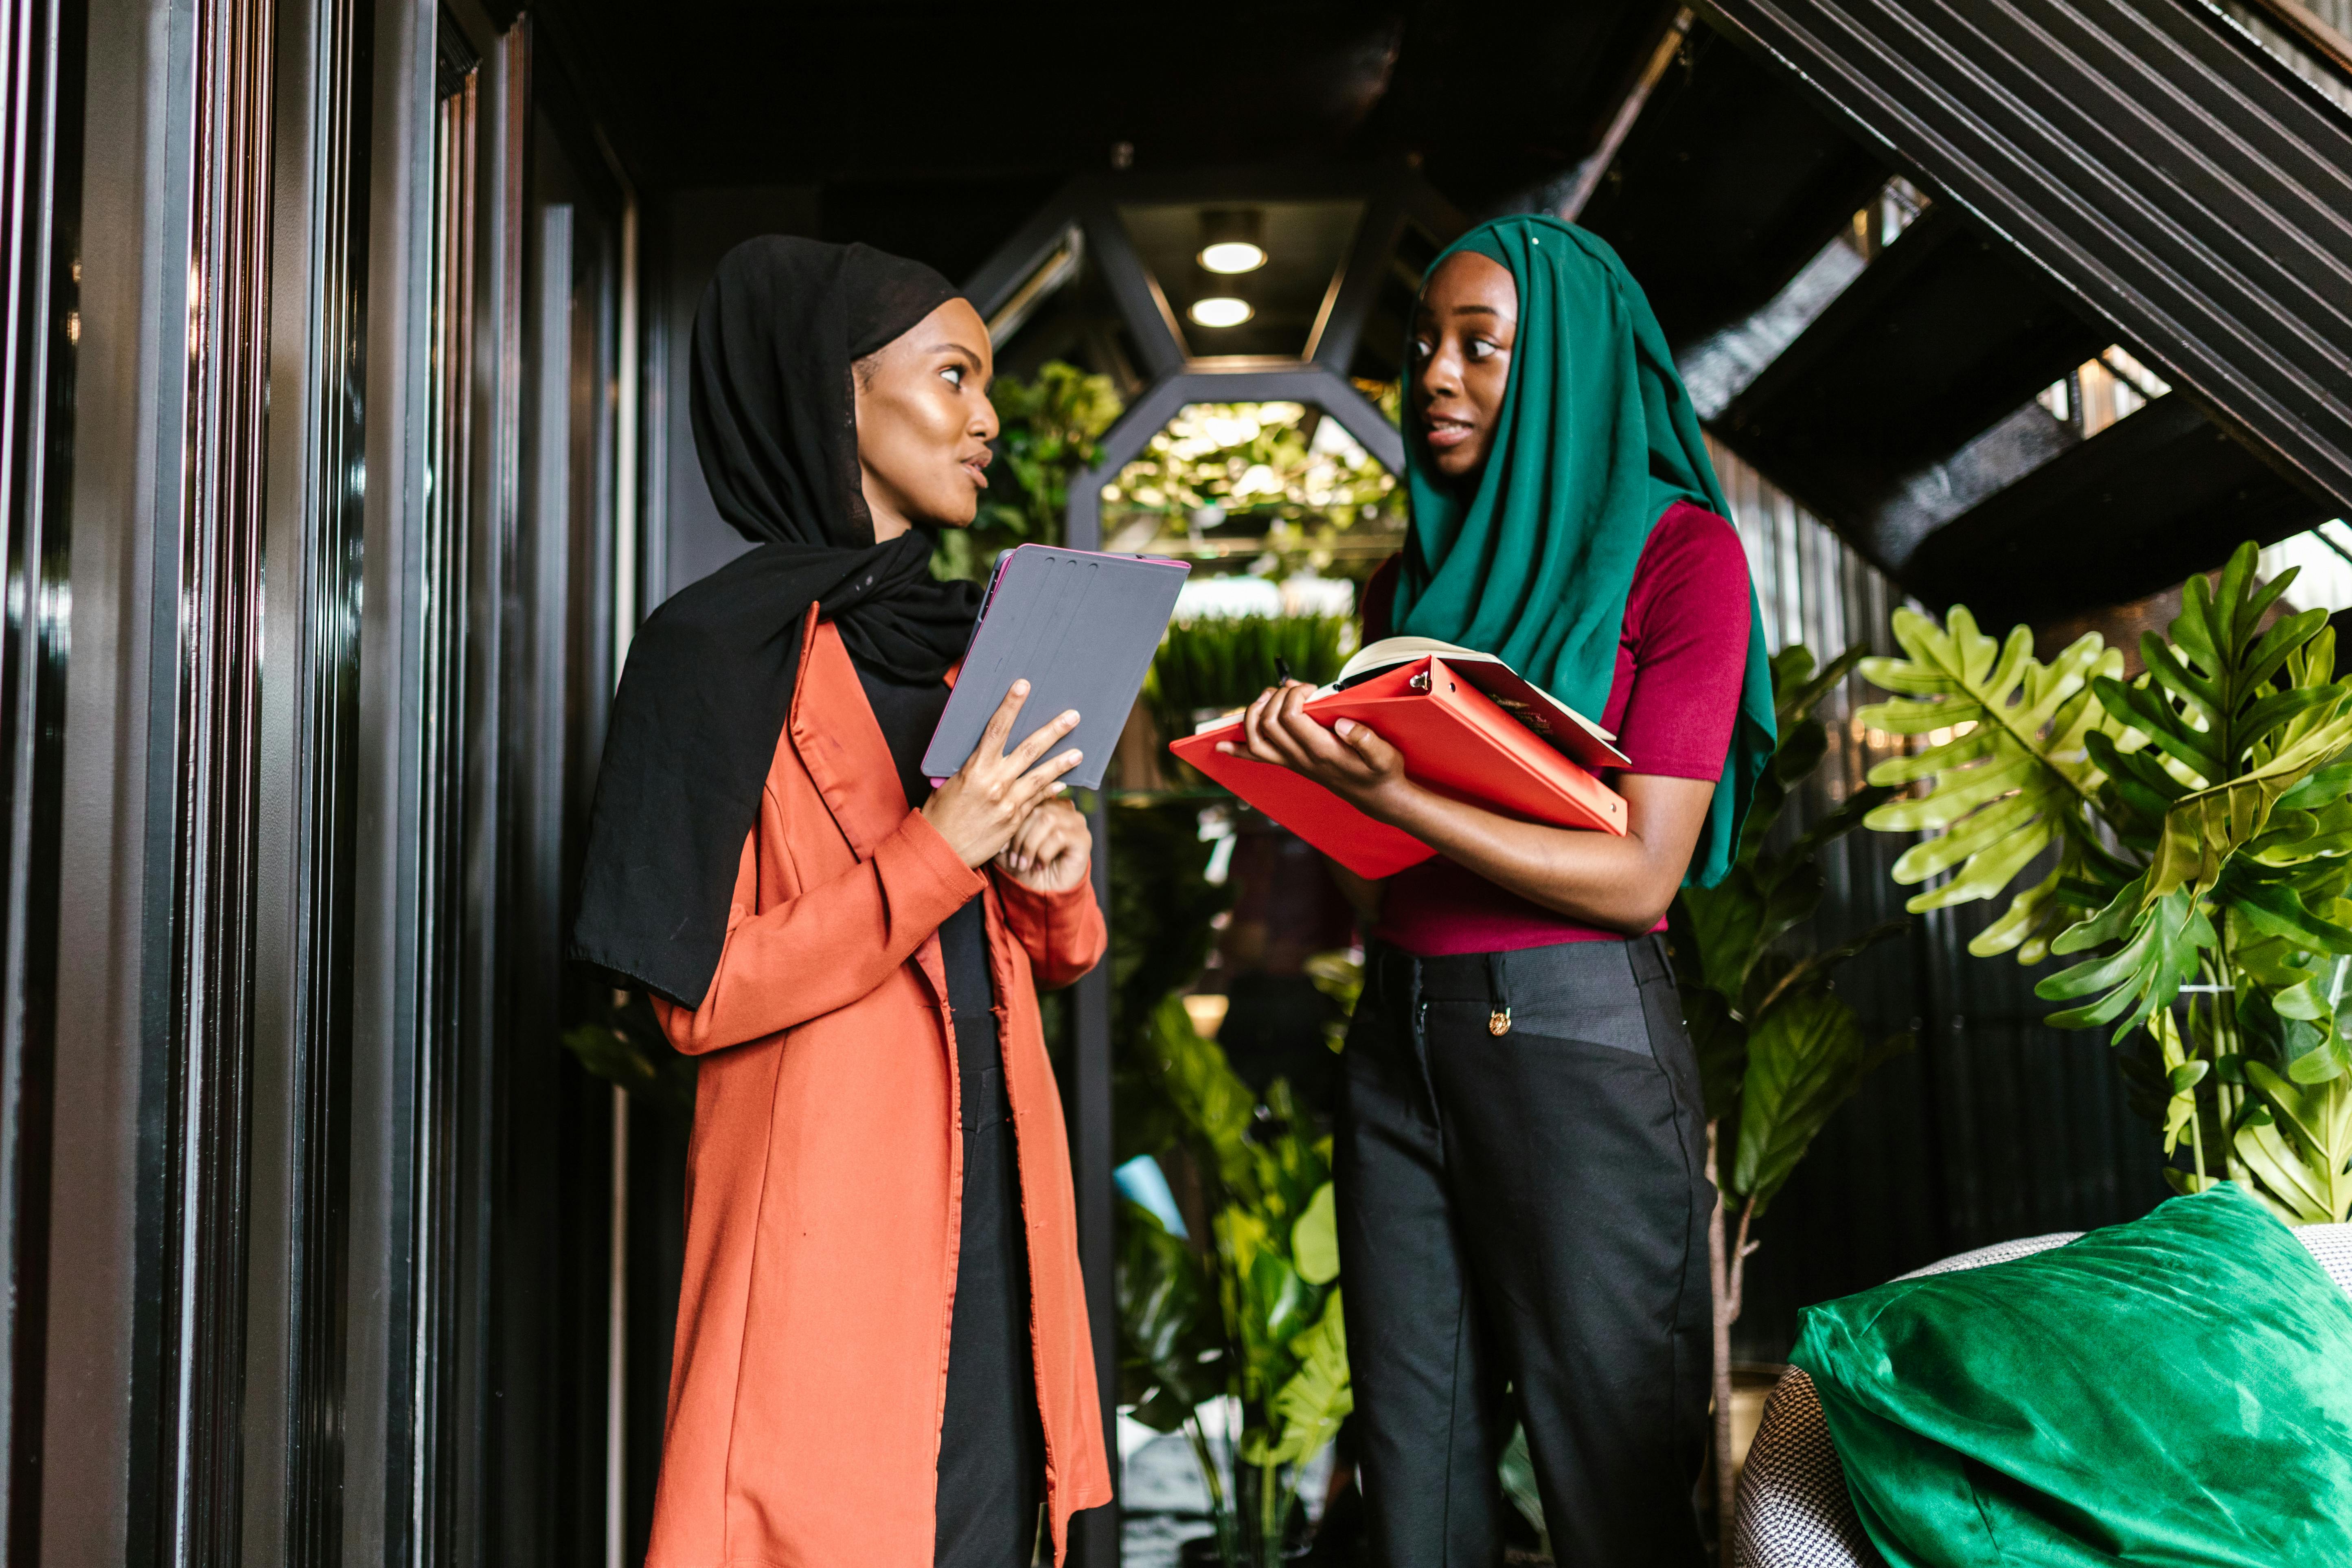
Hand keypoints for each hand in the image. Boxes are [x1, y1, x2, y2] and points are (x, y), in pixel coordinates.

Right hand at [921, 680, 1082, 867]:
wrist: (942, 852)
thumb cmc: (941, 814)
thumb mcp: (951, 783)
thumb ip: (973, 766)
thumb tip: (988, 750)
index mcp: (975, 769)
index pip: (996, 729)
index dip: (1011, 705)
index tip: (1023, 686)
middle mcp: (995, 783)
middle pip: (1030, 749)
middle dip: (1053, 730)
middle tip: (1073, 716)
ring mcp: (1008, 803)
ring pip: (1041, 776)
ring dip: (1062, 762)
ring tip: (1079, 753)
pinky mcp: (1015, 820)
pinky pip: (1038, 800)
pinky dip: (1051, 789)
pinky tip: (1063, 782)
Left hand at [997, 796, 1091, 892]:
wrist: (1042, 893)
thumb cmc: (1025, 866)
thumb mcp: (1008, 844)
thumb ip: (1006, 824)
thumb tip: (999, 809)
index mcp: (1046, 804)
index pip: (1028, 801)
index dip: (1013, 822)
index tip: (1001, 848)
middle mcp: (1064, 808)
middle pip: (1037, 810)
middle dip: (1020, 837)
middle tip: (1014, 860)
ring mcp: (1076, 822)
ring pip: (1048, 820)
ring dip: (1031, 846)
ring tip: (1024, 865)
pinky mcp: (1083, 838)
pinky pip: (1060, 836)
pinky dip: (1044, 853)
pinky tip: (1040, 866)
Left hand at [1217, 680, 1410, 819]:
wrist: (1376, 797)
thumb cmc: (1381, 771)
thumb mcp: (1384, 755)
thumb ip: (1365, 739)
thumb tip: (1340, 722)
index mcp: (1322, 751)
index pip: (1290, 717)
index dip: (1294, 695)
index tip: (1311, 688)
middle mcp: (1301, 758)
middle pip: (1268, 722)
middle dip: (1275, 696)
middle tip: (1294, 687)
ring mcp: (1293, 763)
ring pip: (1256, 738)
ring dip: (1253, 713)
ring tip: (1267, 696)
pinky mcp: (1291, 764)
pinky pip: (1257, 758)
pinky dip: (1238, 749)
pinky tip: (1221, 744)